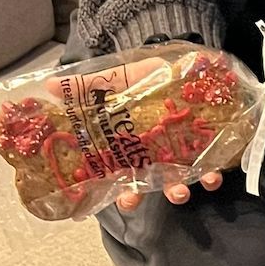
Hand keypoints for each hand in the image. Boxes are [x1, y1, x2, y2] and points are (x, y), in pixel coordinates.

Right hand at [89, 58, 224, 210]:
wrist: (175, 64)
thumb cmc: (139, 77)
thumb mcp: (111, 80)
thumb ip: (85, 86)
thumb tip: (50, 86)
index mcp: (127, 147)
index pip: (122, 178)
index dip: (125, 194)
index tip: (127, 202)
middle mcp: (151, 155)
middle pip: (149, 184)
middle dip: (154, 195)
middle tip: (156, 199)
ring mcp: (177, 152)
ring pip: (178, 180)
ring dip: (181, 190)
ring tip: (183, 192)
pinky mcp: (201, 144)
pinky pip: (207, 166)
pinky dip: (212, 174)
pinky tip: (214, 176)